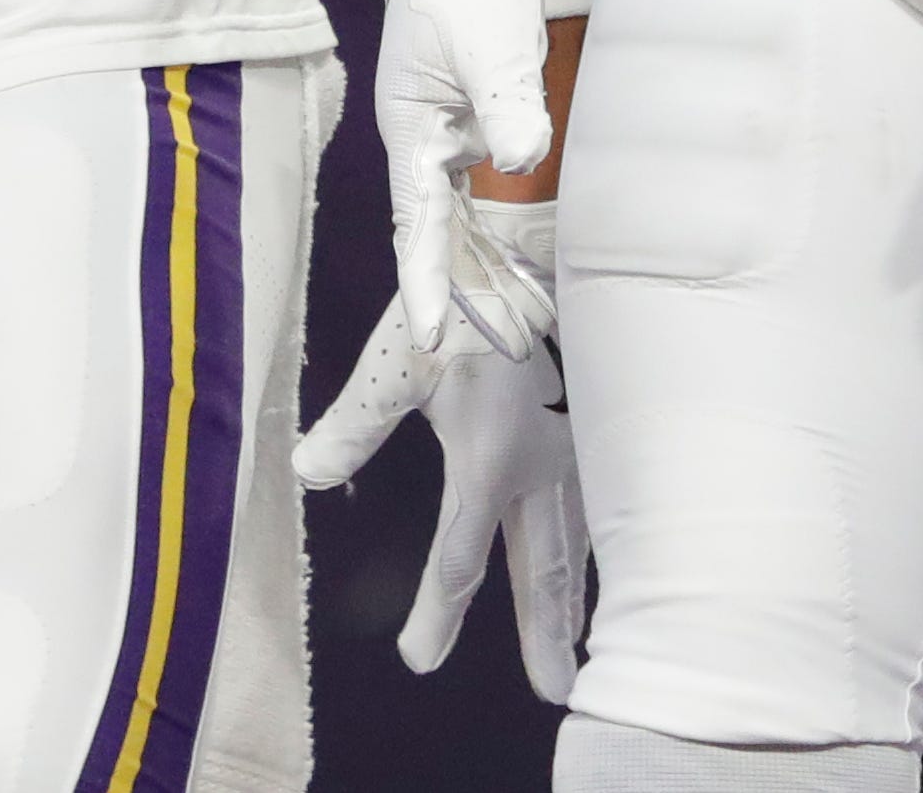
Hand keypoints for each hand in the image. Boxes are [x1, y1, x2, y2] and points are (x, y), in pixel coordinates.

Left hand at [295, 199, 585, 699]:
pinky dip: (606, 535)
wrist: (537, 232)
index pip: (458, 557)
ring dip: (576, 589)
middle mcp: (537, 464)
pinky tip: (613, 550)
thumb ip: (356, 422)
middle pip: (540, 565)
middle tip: (553, 689)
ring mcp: (574, 443)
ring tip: (578, 638)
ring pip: (579, 534)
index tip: (417, 659)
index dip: (437, 613)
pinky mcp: (595, 417)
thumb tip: (308, 474)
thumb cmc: (459, 289)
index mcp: (487, 460)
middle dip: (542, 629)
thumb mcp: (396, 359)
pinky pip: (601, 494)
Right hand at [369, 0, 551, 348]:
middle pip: (440, 233)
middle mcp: (425, 138)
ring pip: (464, 217)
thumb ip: (505, 104)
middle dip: (465, 294)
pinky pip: (483, 190)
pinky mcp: (477, 113)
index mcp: (412, 127)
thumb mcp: (489, 41)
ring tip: (520, 328)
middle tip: (501, 353)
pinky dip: (501, 232)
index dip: (427, 284)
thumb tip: (522, 161)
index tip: (433, 341)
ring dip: (487, 270)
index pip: (418, 223)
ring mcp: (450, 128)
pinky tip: (526, 260)